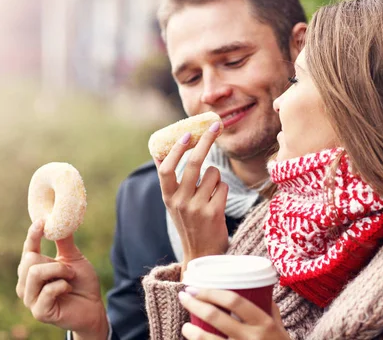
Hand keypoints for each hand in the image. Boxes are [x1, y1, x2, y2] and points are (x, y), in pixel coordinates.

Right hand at [16, 220, 107, 339]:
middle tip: (70, 269)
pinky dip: (62, 286)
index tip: (42, 222)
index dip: (32, 235)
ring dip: (59, 272)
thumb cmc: (82, 283)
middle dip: (54, 261)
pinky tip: (68, 290)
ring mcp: (30, 299)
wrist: (93, 307)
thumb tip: (61, 219)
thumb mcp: (74, 259)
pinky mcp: (38, 312)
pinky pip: (47, 290)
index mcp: (33, 269)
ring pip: (35, 273)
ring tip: (70, 277)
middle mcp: (26, 284)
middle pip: (29, 260)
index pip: (27, 249)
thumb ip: (65, 242)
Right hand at [155, 122, 228, 269]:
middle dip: (206, 141)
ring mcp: (197, 207)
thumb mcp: (174, 204)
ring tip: (211, 192)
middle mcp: (180, 201)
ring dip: (215, 177)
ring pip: (213, 173)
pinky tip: (217, 203)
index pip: (166, 168)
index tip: (186, 133)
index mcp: (167, 197)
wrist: (202, 256)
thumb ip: (170, 181)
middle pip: (194, 162)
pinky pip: (222, 186)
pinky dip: (222, 190)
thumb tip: (160, 151)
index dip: (176, 149)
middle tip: (215, 126)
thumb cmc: (189, 223)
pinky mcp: (214, 213)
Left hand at [178, 287, 288, 339]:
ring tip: (185, 326)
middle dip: (195, 304)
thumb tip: (257, 289)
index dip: (212, 292)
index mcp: (264, 323)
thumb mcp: (280, 328)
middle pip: (216, 317)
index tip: (196, 287)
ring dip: (192, 332)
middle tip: (183, 296)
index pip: (234, 301)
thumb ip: (269, 309)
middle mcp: (251, 338)